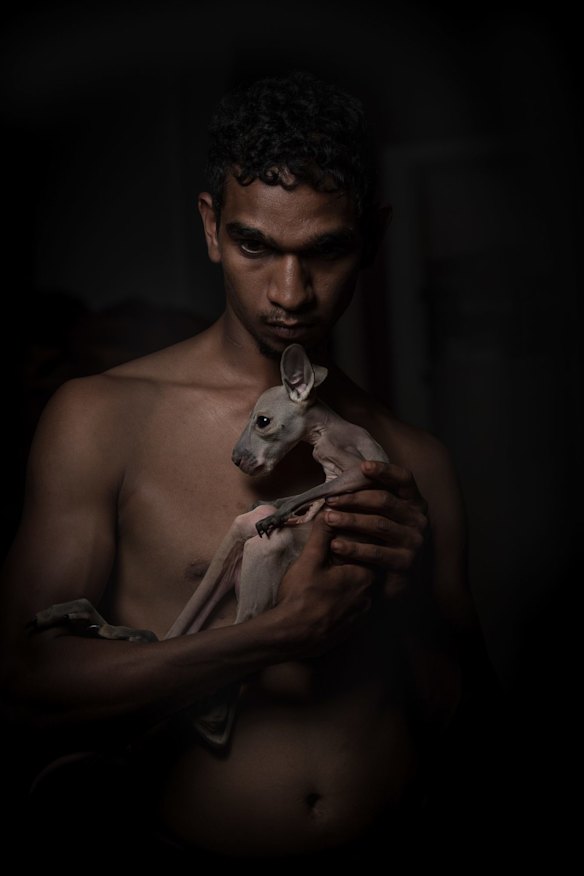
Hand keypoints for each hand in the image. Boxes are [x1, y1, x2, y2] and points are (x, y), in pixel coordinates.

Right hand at [276, 513, 374, 654]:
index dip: (359, 545)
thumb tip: (328, 513)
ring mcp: (362, 616)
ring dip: (353, 585)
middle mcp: (370, 597)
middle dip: (356, 564)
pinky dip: (349, 603)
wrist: (291, 637)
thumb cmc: (300, 596)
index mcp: (363, 577)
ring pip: (364, 593)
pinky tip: (333, 600)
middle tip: (338, 559)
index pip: (371, 553)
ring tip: (334, 579)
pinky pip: (357, 611)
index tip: (344, 542)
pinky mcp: (353, 631)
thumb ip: (321, 536)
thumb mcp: (308, 560)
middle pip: (370, 573)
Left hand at [323, 460, 428, 594]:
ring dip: (350, 520)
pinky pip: (376, 552)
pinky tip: (335, 545)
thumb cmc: (379, 539)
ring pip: (378, 525)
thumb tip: (346, 465)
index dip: (385, 471)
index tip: (363, 467)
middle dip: (354, 499)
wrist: (391, 580)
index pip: (404, 479)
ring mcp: (414, 541)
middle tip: (330, 499)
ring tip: (327, 519)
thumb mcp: (379, 514)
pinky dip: (354, 548)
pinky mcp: (405, 563)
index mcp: (414, 501)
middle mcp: (418, 519)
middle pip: (385, 501)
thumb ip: (369, 493)